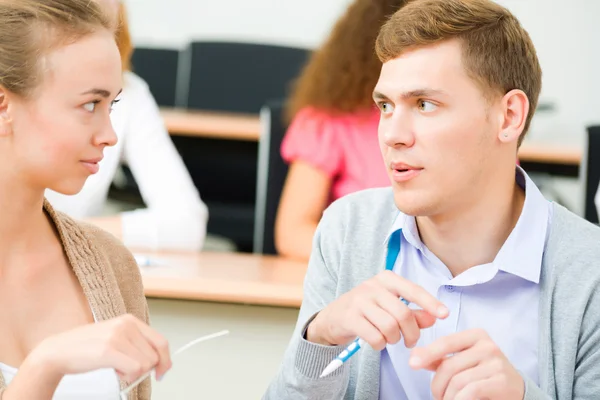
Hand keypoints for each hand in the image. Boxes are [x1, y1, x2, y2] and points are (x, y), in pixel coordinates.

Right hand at [29, 314, 171, 383]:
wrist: (58, 351)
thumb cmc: (87, 347)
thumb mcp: (117, 336)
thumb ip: (137, 343)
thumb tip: (161, 361)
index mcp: (130, 320)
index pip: (161, 342)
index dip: (165, 360)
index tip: (162, 372)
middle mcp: (126, 325)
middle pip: (154, 356)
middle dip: (144, 369)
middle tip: (127, 369)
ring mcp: (117, 336)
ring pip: (146, 364)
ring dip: (133, 373)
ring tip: (117, 368)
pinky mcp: (108, 350)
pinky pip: (135, 369)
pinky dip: (128, 377)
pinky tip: (116, 372)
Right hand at [307, 270, 448, 349]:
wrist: (333, 318)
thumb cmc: (367, 311)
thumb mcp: (390, 307)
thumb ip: (413, 312)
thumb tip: (434, 317)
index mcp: (385, 279)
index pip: (413, 290)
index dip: (430, 303)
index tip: (445, 315)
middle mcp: (372, 286)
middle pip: (403, 314)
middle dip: (411, 333)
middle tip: (409, 342)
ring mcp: (359, 301)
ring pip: (390, 327)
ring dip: (394, 340)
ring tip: (390, 340)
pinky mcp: (350, 317)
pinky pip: (375, 337)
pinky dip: (380, 345)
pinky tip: (377, 342)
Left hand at [409, 329, 523, 399]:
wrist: (517, 392)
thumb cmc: (484, 376)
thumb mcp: (463, 362)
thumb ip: (440, 359)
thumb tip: (415, 356)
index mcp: (477, 335)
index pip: (446, 342)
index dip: (427, 353)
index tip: (412, 363)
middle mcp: (489, 346)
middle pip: (449, 365)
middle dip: (437, 385)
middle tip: (436, 397)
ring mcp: (497, 363)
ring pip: (458, 381)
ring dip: (447, 396)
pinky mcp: (502, 381)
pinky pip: (470, 391)